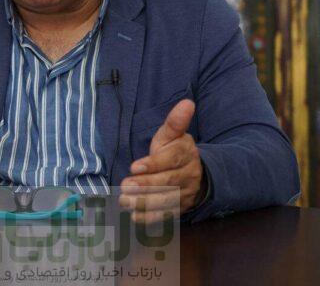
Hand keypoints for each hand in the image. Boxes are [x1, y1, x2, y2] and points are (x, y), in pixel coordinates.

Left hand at [119, 99, 203, 223]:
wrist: (195, 174)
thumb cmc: (174, 150)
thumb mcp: (172, 135)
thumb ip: (175, 122)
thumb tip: (187, 102)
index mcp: (186, 153)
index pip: (171, 160)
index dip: (153, 164)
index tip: (134, 167)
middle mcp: (189, 174)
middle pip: (168, 182)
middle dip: (145, 186)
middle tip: (124, 187)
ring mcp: (186, 193)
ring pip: (167, 200)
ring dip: (145, 202)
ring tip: (124, 201)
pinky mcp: (180, 208)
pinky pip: (167, 214)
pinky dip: (151, 217)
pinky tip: (134, 216)